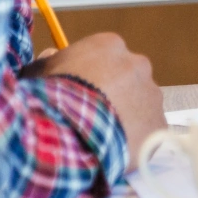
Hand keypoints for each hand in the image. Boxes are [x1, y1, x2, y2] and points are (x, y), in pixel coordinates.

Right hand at [36, 33, 164, 154]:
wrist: (71, 134)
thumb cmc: (52, 99)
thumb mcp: (39, 74)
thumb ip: (48, 62)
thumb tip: (50, 55)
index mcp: (109, 46)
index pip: (103, 56)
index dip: (89, 76)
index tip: (78, 93)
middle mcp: (137, 64)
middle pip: (126, 78)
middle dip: (111, 95)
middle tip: (90, 117)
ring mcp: (152, 94)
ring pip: (139, 104)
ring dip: (125, 117)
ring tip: (101, 139)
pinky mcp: (159, 124)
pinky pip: (148, 131)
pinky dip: (135, 140)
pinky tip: (116, 151)